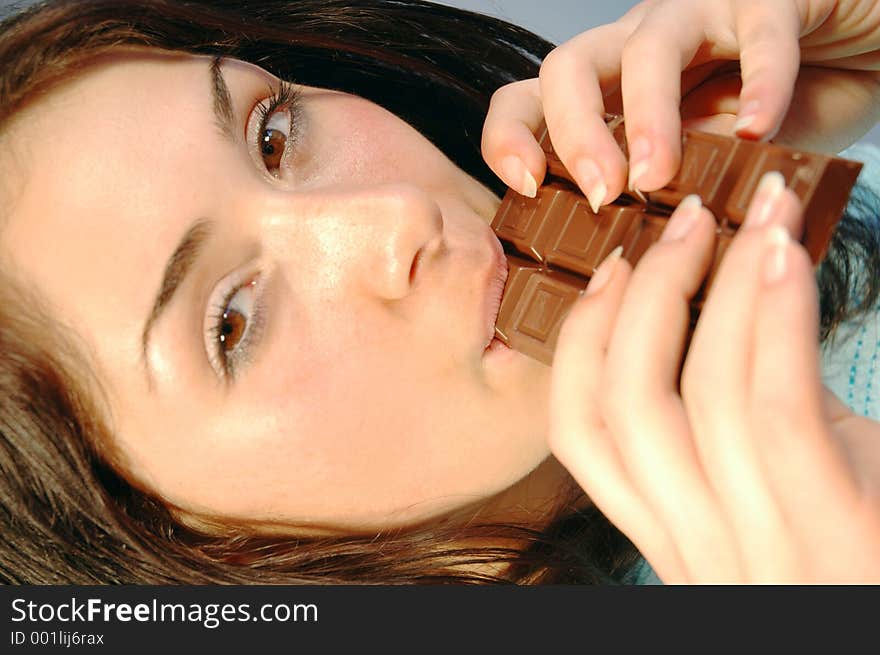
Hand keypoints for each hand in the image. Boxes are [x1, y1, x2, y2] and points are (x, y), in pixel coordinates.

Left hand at [482, 0, 879, 207]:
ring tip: (660, 178)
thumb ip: (672, 196)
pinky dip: (758, 81)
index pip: (529, 101)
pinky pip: (758, 30)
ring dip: (648, 118)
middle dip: (572, 133)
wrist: (858, 56)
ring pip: (649, 47)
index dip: (510, 138)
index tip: (528, 188)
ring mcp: (699, 15)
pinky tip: (757, 127)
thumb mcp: (709, 168)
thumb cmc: (772, 116)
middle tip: (602, 196)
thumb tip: (633, 256)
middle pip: (567, 68)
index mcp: (611, 91)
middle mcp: (639, 48)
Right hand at [548, 179, 879, 582]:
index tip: (612, 267)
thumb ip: (731, 417)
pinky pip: (776, 405)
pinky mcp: (837, 529)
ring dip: (726, 281)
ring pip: (702, 392)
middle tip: (688, 219)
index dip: (579, 338)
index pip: (576, 433)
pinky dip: (776, 315)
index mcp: (667, 533)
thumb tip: (724, 297)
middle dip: (647, 293)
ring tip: (764, 213)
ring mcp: (762, 546)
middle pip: (625, 402)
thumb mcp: (771, 491)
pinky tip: (787, 254)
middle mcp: (696, 547)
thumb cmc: (861, 541)